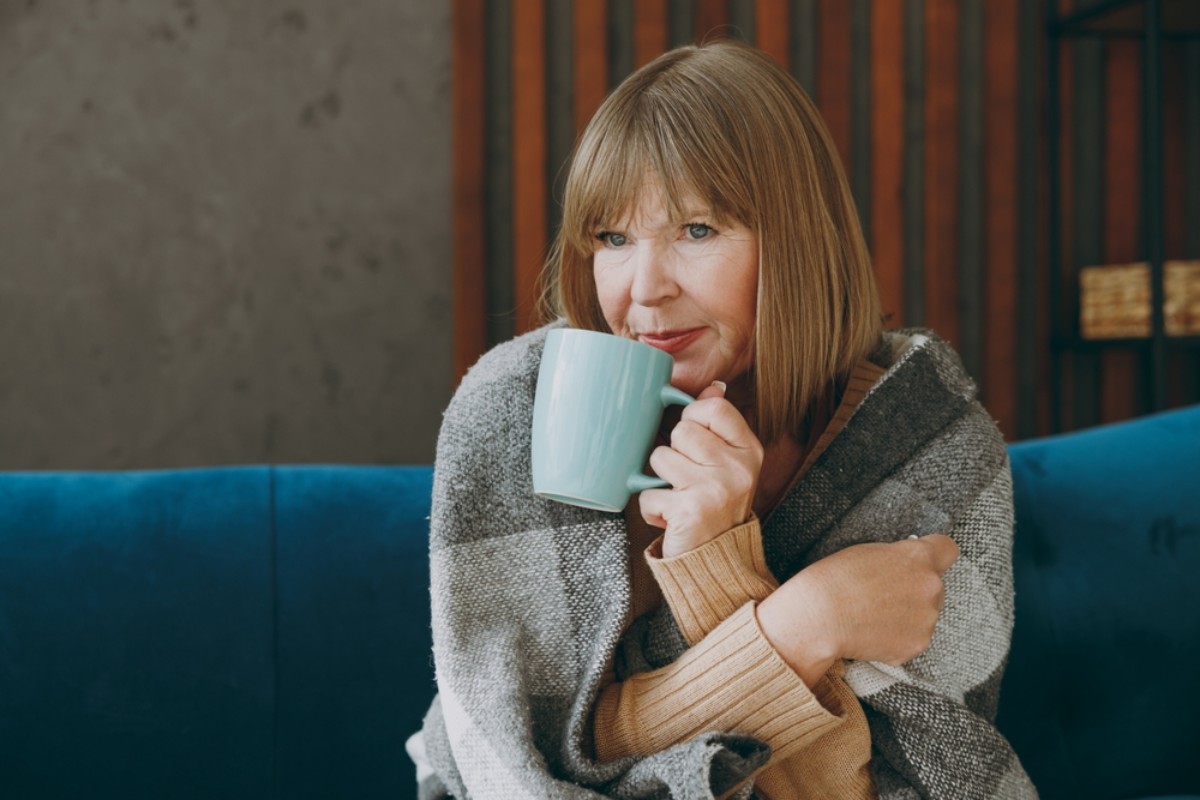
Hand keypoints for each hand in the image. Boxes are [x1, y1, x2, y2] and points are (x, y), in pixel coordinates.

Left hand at [638, 383, 763, 557]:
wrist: (720, 565)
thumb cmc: (718, 508)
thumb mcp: (730, 465)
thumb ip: (721, 426)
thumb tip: (714, 387)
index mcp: (749, 451)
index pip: (713, 407)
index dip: (693, 419)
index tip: (694, 442)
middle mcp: (737, 468)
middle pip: (681, 430)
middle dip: (674, 454)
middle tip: (687, 479)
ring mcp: (716, 488)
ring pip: (660, 457)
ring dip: (659, 481)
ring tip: (678, 497)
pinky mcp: (691, 510)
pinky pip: (647, 492)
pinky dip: (651, 508)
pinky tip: (670, 519)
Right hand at [757, 534, 959, 686]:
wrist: (819, 617)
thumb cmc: (835, 579)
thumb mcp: (868, 552)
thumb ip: (898, 557)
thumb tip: (908, 566)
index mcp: (919, 557)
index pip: (948, 549)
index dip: (934, 553)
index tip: (921, 560)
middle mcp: (931, 586)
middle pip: (935, 585)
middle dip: (916, 589)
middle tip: (883, 594)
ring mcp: (927, 618)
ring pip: (925, 614)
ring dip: (907, 615)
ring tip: (873, 616)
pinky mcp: (918, 644)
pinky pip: (913, 638)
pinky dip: (897, 638)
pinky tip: (873, 632)